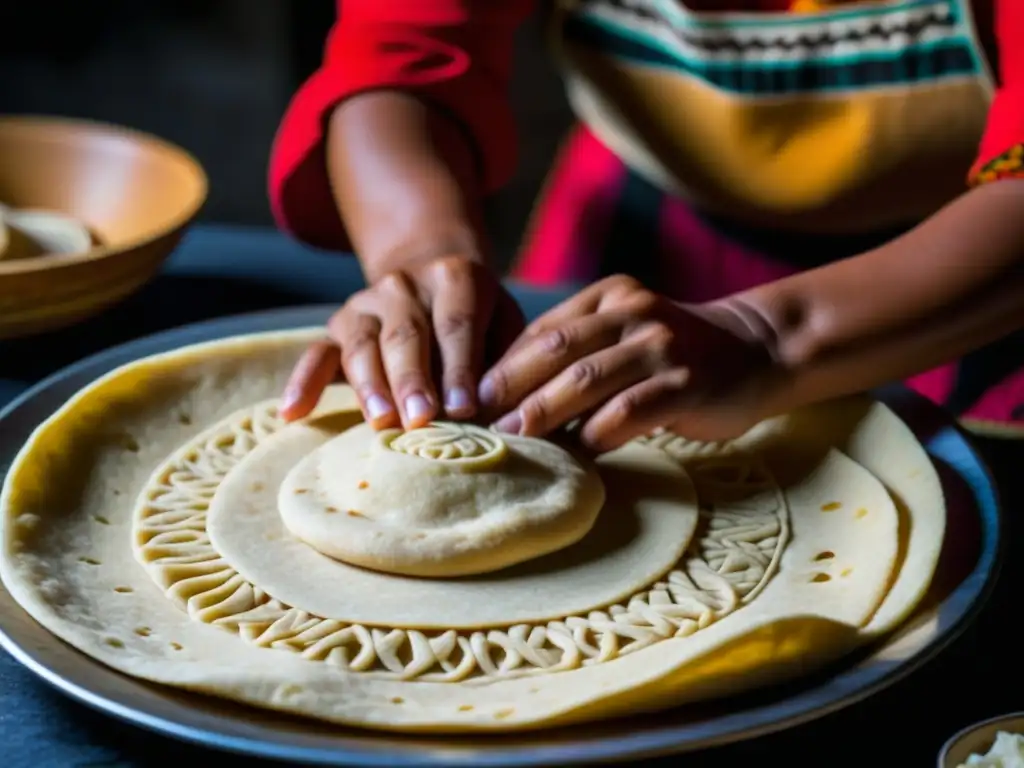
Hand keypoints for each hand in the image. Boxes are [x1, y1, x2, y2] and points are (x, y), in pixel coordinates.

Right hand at [279, 255, 524, 427]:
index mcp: (455, 279)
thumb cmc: (480, 319)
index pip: (456, 325)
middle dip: (412, 379)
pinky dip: (302, 382)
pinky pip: (316, 354)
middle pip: (406, 335)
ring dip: (369, 385)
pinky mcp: (338, 327)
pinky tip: (292, 413)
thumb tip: (502, 415)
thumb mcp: (503, 325)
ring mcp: (366, 304)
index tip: (465, 409)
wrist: (432, 278)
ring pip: (362, 345)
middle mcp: (405, 285)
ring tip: (380, 421)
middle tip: (421, 419)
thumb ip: (502, 362)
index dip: (460, 368)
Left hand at [478, 276, 780, 450]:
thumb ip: (577, 351)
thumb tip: (507, 396)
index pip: (542, 331)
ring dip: (544, 411)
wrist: (755, 352)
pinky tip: (580, 453)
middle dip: (511, 387)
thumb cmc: (673, 354)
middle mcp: (633, 313)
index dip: (502, 365)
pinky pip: (630, 411)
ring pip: (587, 378)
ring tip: (514, 438)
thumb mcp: (625, 333)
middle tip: (478, 420)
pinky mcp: (686, 383)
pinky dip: (597, 434)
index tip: (472, 399)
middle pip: (556, 350)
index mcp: (609, 298)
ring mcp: (661, 346)